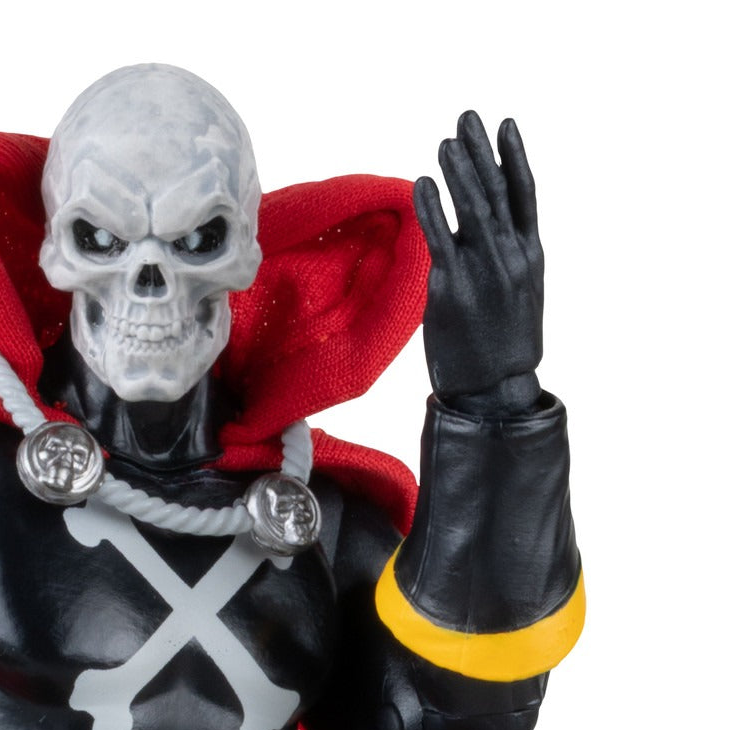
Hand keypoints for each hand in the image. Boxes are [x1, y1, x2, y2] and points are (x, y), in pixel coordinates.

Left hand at [414, 111, 543, 415]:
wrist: (495, 389)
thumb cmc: (501, 344)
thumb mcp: (516, 295)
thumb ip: (502, 259)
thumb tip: (477, 233)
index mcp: (531, 255)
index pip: (525, 194)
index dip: (514, 156)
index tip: (504, 124)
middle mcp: (512, 257)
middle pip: (497, 191)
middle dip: (480, 151)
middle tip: (465, 117)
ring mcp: (484, 272)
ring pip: (473, 208)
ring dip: (458, 170)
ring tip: (445, 142)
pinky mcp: (453, 290)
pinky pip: (440, 239)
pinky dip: (432, 207)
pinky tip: (422, 182)